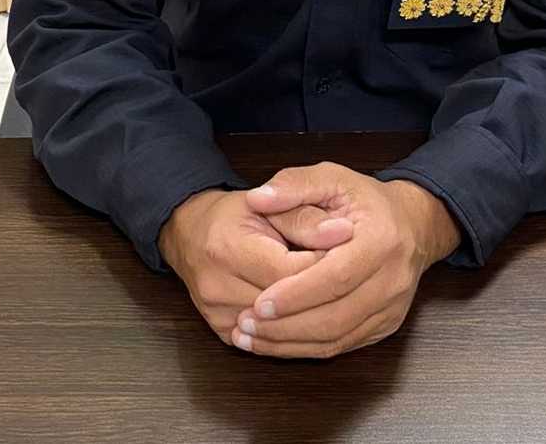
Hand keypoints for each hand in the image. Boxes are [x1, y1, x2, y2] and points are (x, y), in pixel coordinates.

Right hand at [158, 187, 353, 346]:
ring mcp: (219, 316)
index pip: (291, 271)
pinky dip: (296, 328)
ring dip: (312, 312)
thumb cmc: (234, 214)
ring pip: (281, 328)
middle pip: (287, 304)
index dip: (326, 264)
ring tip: (336, 294)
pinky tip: (315, 314)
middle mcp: (218, 287)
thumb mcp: (270, 204)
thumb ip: (306, 217)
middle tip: (352, 278)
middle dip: (324, 291)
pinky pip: (269, 341)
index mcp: (229, 249)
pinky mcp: (223, 333)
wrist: (192, 233)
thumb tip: (344, 231)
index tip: (353, 253)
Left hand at [233, 162, 461, 358]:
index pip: (336, 277)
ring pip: (337, 338)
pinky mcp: (385, 326)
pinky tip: (275, 342)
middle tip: (244, 324)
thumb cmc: (366, 199)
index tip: (258, 302)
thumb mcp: (332, 177)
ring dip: (290, 343)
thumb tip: (257, 199)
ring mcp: (391, 307)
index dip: (296, 294)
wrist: (413, 224)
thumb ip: (293, 184)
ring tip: (250, 336)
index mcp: (381, 240)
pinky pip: (343, 346)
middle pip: (335, 317)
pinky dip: (306, 348)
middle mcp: (392, 279)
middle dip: (286, 326)